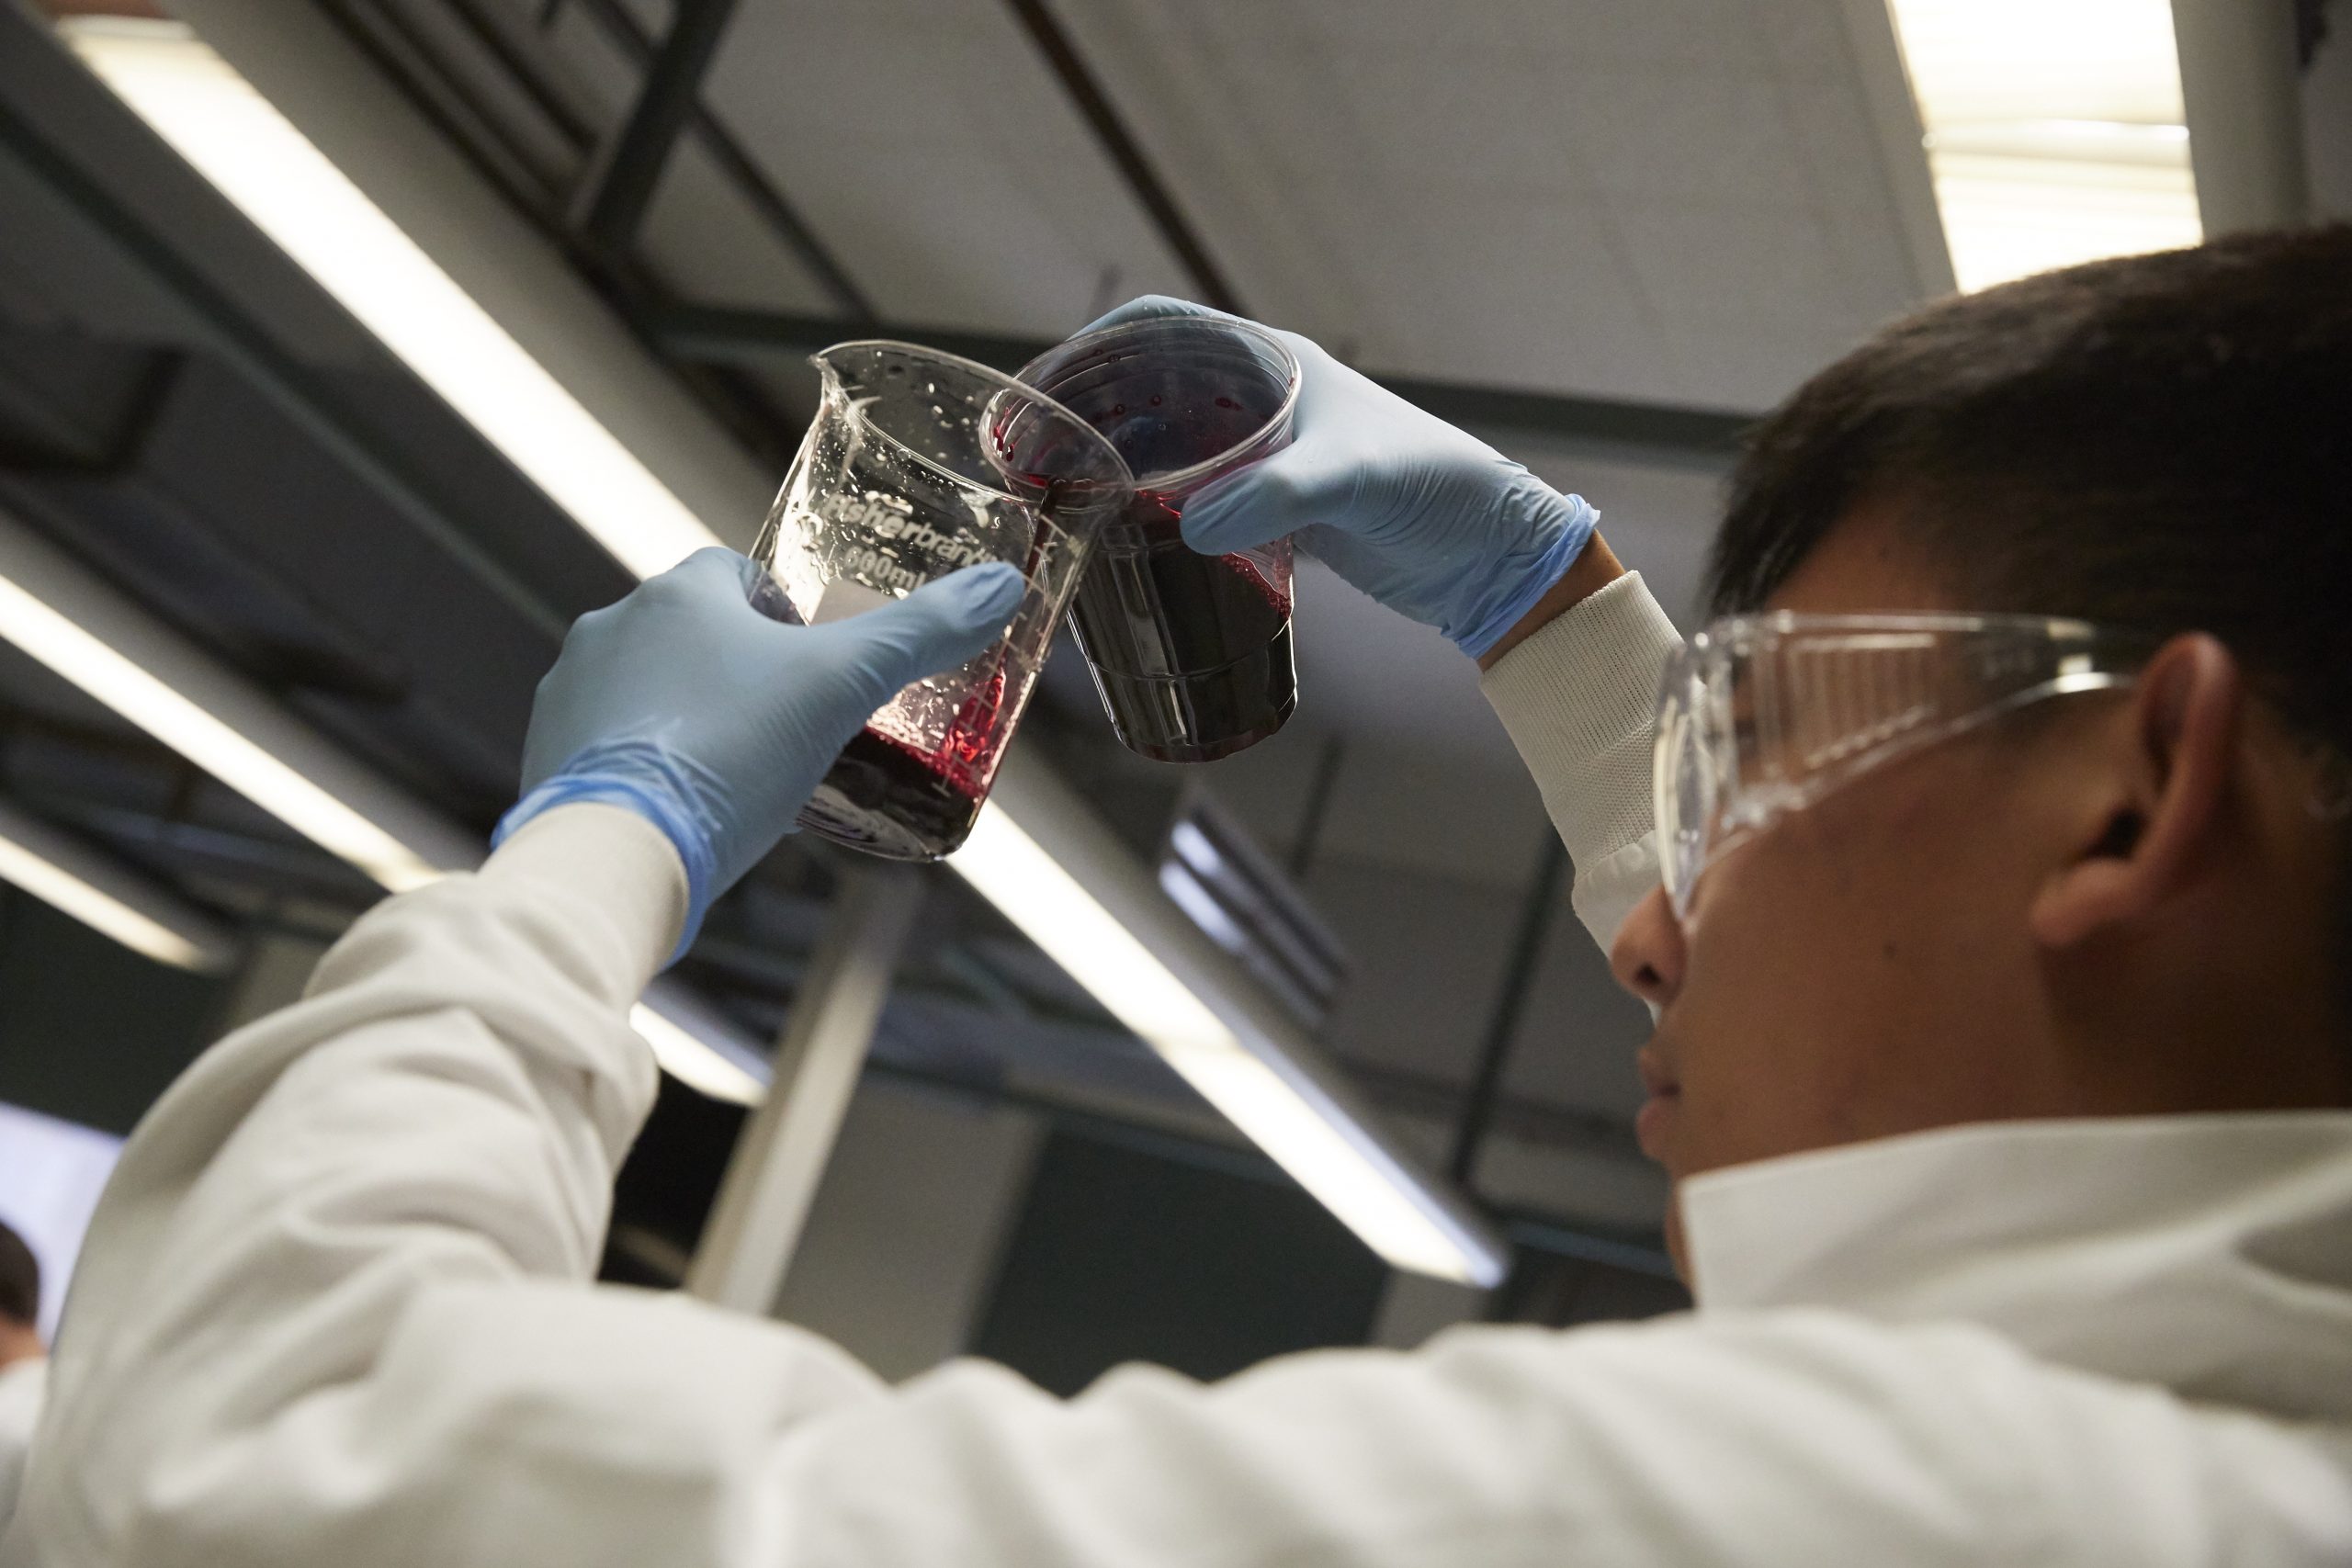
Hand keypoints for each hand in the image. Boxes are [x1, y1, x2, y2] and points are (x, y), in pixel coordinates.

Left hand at [496, 548, 1023, 955]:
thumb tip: (1003, 585)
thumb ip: (922, 635)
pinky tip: (684, 810)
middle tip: (789, 728)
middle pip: (692, 632)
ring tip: (739, 776)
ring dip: (688, 717)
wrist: (620, 852)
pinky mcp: (547, 758)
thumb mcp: (844, 689)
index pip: (737, 575)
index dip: (782, 614)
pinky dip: (647, 767)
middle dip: (737, 671)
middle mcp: (611, 627)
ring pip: (646, 689)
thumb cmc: (732, 756)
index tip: (812, 665)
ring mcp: (570, 694)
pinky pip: (608, 747)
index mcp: (680, 592)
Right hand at [1079, 297, 1597, 658]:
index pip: (1161, 327)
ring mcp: (1263, 457)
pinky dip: (1153, 515)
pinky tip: (1123, 548)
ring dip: (1117, 468)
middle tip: (1031, 461)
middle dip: (1089, 415)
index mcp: (1272, 362)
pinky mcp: (1272, 511)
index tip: (1042, 388)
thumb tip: (1190, 526)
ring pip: (1165, 448)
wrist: (1489, 555)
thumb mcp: (1352, 481)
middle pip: (1149, 389)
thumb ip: (1274, 495)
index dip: (1094, 347)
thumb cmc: (1435, 489)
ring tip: (1060, 505)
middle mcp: (1260, 401)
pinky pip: (1192, 500)